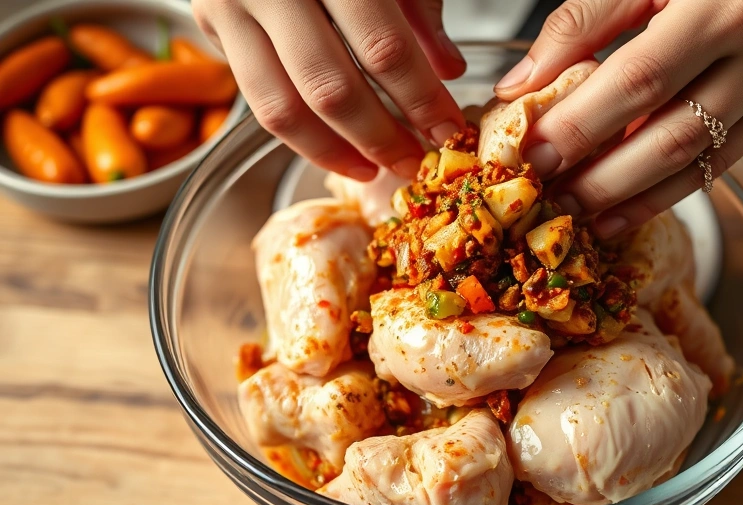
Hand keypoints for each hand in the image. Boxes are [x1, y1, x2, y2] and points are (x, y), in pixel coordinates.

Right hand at [192, 0, 465, 180]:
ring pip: (281, 108)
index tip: (448, 129)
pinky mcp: (210, 20)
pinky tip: (334, 148)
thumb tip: (447, 69)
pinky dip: (298, 134)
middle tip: (414, 160)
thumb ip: (418, 5)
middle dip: (380, 137)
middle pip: (330, 87)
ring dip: (334, 151)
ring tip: (374, 167)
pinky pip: (255, 98)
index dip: (420, 99)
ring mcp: (231, 4)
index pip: (383, 47)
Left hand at [495, 0, 742, 236]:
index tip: (534, 153)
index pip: (639, 81)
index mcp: (724, 6)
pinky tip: (624, 209)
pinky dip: (667, 191)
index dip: (582, 124)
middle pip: (669, 136)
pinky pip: (718, 164)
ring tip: (580, 214)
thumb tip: (523, 84)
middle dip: (602, 178)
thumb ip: (584, 20)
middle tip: (550, 196)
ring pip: (695, 164)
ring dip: (631, 198)